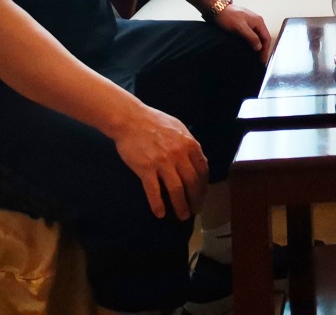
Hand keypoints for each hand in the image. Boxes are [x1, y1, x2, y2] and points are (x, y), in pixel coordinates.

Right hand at [112, 105, 207, 219]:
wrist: (131, 119)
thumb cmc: (155, 122)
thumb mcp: (179, 129)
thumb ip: (190, 145)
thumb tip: (199, 161)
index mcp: (189, 144)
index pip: (202, 170)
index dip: (203, 186)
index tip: (202, 195)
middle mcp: (179, 154)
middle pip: (192, 182)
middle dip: (195, 199)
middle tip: (194, 210)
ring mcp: (162, 162)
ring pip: (176, 189)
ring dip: (181, 205)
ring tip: (182, 216)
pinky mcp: (146, 168)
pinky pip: (154, 191)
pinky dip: (158, 204)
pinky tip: (160, 214)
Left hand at [214, 4, 271, 62]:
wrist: (216, 9)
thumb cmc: (227, 16)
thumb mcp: (240, 27)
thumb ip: (251, 37)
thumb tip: (259, 47)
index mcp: (258, 21)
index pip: (266, 38)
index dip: (265, 50)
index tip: (262, 61)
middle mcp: (256, 22)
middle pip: (263, 38)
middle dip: (262, 50)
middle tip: (259, 61)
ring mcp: (249, 23)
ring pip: (257, 37)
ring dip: (257, 47)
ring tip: (254, 57)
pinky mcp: (243, 25)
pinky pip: (250, 36)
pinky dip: (251, 44)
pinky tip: (248, 49)